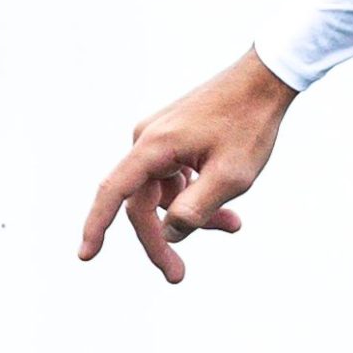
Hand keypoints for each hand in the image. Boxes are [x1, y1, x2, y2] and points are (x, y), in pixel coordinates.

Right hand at [77, 48, 296, 281]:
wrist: (266, 77)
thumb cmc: (250, 124)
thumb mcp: (231, 176)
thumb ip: (196, 210)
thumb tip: (169, 234)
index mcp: (154, 146)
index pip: (113, 192)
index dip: (96, 226)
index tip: (86, 256)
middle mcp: (148, 138)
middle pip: (143, 202)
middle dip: (162, 238)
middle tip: (177, 275)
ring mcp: (160, 135)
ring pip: (163, 191)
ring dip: (190, 215)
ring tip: (234, 226)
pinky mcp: (174, 135)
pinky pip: (175, 176)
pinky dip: (195, 195)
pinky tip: (226, 207)